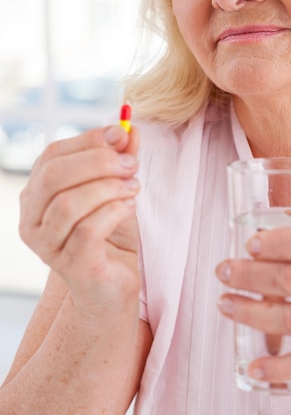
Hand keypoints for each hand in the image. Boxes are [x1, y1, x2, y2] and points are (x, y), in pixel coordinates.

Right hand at [19, 125, 140, 315]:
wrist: (114, 285)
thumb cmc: (110, 235)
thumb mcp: (116, 190)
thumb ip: (120, 160)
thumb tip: (129, 129)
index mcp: (37, 194)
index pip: (52, 156)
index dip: (87, 141)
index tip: (119, 134)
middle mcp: (32, 219)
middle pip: (54, 176)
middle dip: (98, 162)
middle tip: (131, 164)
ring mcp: (47, 245)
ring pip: (69, 203)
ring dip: (108, 188)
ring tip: (133, 187)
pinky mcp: (70, 265)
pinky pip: (88, 229)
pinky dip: (114, 210)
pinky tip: (129, 206)